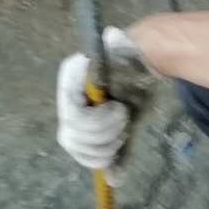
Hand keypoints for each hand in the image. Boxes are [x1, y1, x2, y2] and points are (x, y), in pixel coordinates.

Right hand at [56, 27, 154, 184]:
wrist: (140, 71)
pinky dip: (105, 167)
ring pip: (79, 150)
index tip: (119, 107)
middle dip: (103, 135)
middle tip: (125, 118)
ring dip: (106, 149)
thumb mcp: (124, 51)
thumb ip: (117, 46)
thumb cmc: (131, 59)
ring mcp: (77, 124)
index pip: (72, 116)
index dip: (96, 120)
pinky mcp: (92, 140)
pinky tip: (117, 173)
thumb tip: (112, 35)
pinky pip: (91, 161)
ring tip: (124, 130)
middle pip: (72, 136)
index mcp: (71, 83)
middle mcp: (68, 104)